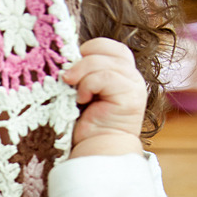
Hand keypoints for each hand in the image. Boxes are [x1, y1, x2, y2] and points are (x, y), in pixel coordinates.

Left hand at [62, 38, 146, 158]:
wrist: (97, 152)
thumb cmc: (86, 125)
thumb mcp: (81, 92)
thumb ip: (81, 73)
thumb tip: (63, 57)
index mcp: (120, 71)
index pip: (105, 45)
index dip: (86, 50)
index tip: (71, 69)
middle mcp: (130, 75)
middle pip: (104, 48)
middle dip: (81, 60)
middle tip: (67, 79)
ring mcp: (133, 84)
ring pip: (102, 62)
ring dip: (81, 74)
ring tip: (74, 93)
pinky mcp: (131, 96)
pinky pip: (105, 77)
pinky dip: (88, 86)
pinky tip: (83, 100)